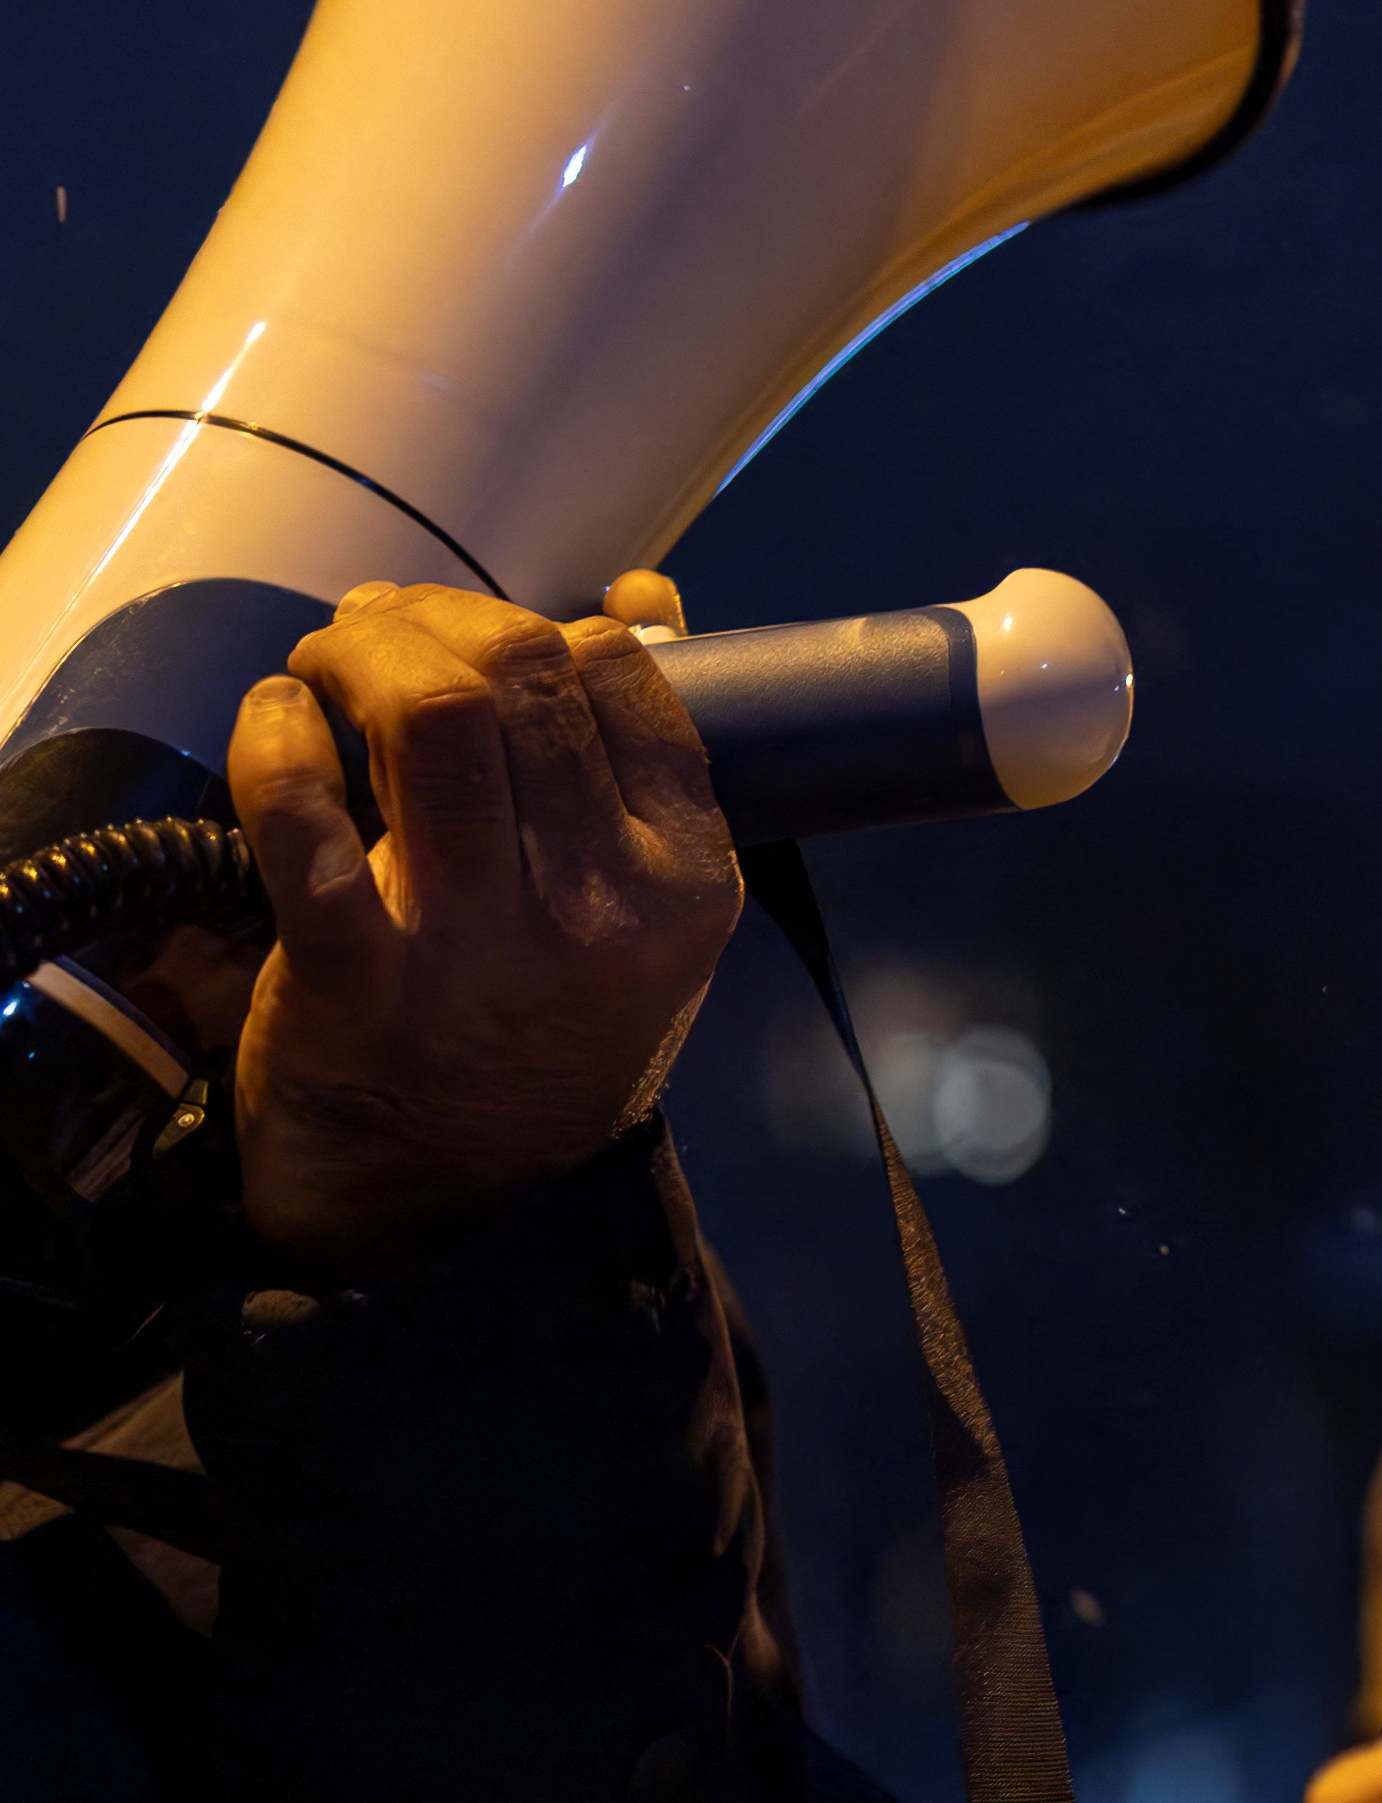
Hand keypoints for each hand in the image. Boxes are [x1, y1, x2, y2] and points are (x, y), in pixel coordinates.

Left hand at [226, 573, 735, 1276]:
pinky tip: (272, 719)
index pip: (625, 676)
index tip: (467, 636)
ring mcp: (481, 945)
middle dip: (431, 618)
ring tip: (324, 666)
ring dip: (358, 653)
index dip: (535, 620)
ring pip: (429, 716)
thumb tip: (643, 597)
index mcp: (688, 879)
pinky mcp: (357, 980)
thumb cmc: (545, 1032)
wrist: (456, 1204)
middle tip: (374, 631)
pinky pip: (303, 817)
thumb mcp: (643, 910)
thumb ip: (647, 760)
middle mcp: (601, 906)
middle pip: (523, 674)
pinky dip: (274, 737)